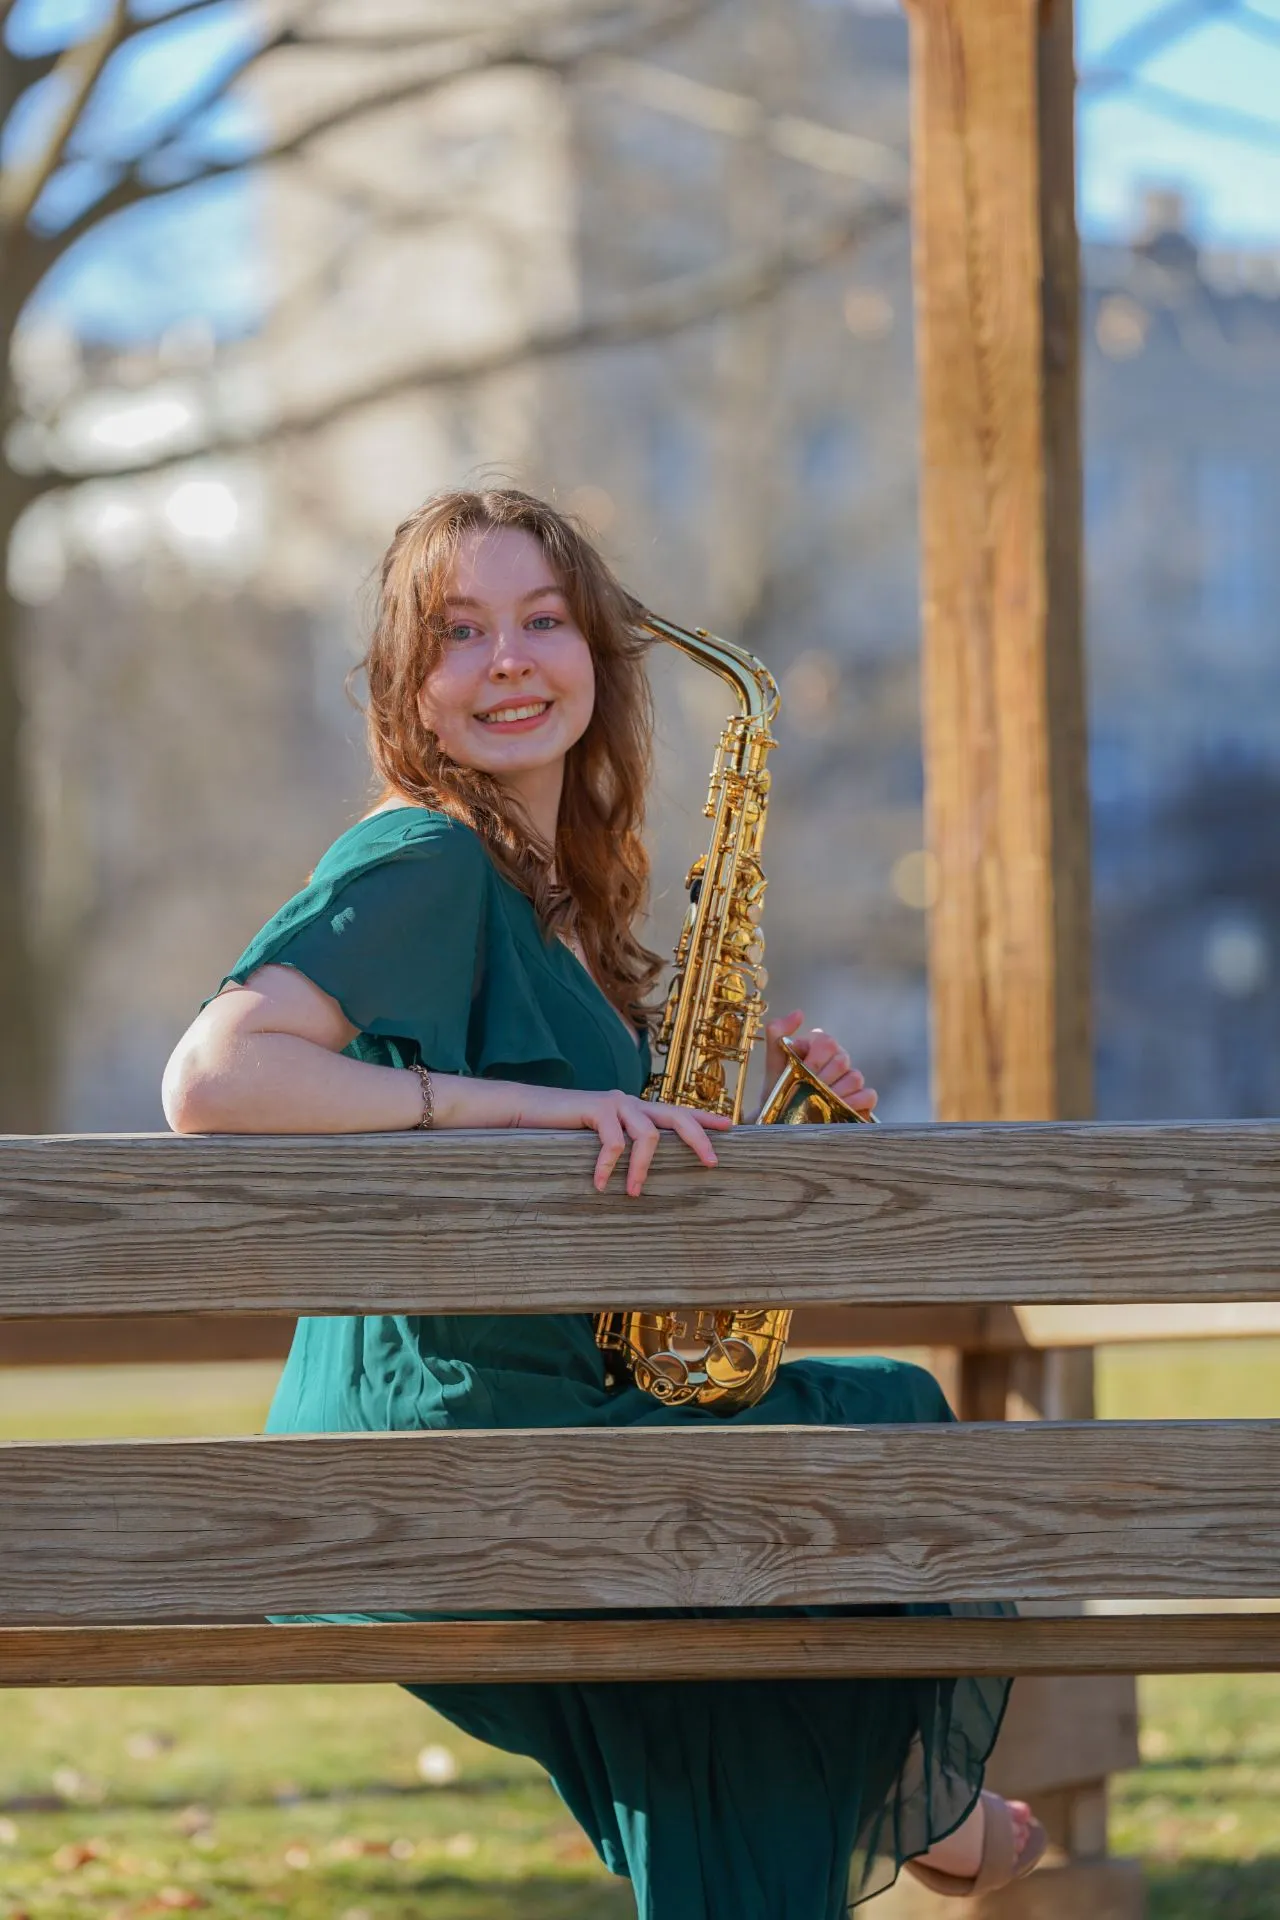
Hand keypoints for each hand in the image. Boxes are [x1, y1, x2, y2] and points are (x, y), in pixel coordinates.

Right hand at [510, 1084, 732, 1196]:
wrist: (527, 1112)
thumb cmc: (564, 1133)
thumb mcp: (599, 1141)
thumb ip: (623, 1148)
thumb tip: (643, 1179)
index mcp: (637, 1110)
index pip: (678, 1112)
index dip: (704, 1119)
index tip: (731, 1128)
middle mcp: (632, 1102)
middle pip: (676, 1116)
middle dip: (697, 1138)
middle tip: (711, 1163)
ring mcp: (616, 1103)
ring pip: (647, 1134)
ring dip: (643, 1168)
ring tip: (634, 1194)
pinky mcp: (596, 1108)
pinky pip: (614, 1141)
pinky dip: (609, 1166)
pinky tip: (601, 1184)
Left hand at [762, 1010, 876, 1118]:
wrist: (779, 1120)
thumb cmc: (778, 1089)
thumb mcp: (774, 1062)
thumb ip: (777, 1033)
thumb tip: (799, 1013)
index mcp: (821, 1047)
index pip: (827, 1041)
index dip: (813, 1058)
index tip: (800, 1071)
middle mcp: (839, 1060)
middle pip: (842, 1060)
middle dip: (821, 1077)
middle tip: (808, 1089)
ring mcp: (851, 1080)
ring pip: (855, 1077)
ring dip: (835, 1092)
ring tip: (819, 1102)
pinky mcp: (862, 1101)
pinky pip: (868, 1095)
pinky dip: (854, 1103)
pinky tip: (838, 1109)